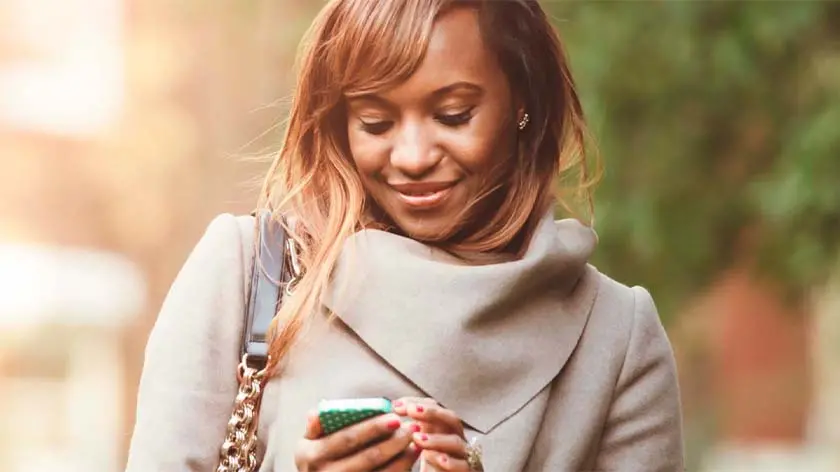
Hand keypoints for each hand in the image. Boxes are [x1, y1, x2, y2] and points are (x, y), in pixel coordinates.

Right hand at [294, 410, 420, 470]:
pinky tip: (411, 456)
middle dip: (393, 442)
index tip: (394, 417)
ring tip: (416, 441)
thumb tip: (317, 412)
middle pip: (369, 458)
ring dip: (402, 457)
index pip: (347, 438)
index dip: (372, 428)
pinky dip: (401, 469)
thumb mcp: (306, 444)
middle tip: (411, 427)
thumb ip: (315, 427)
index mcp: (313, 456)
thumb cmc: (315, 460)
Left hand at [393, 397, 472, 470]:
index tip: (396, 405)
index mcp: (443, 430)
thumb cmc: (430, 468)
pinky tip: (439, 459)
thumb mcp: (417, 448)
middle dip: (431, 412)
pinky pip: (464, 466)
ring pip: (456, 442)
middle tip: (411, 411)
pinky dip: (452, 462)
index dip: (417, 403)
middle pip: (450, 419)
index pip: (435, 409)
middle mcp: (456, 439)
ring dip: (436, 439)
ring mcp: (464, 456)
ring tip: (418, 439)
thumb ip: (409, 432)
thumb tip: (389, 414)